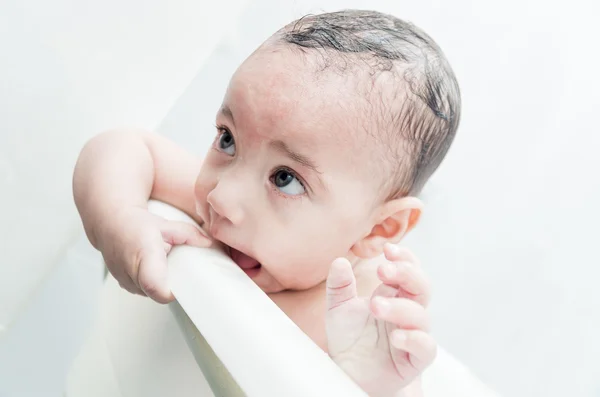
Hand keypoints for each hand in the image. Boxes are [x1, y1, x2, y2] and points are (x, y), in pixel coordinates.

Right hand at [97, 206, 211, 302]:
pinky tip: (153, 267)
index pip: (156, 287)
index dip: (173, 291)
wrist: (109, 223)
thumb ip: (190, 235)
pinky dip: (152, 282)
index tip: (185, 282)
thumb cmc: (136, 224)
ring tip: (163, 264)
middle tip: (177, 267)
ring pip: (152, 294)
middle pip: (159, 293)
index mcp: (144, 256)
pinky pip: (145, 291)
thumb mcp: (166, 225)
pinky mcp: (124, 286)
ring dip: (161, 282)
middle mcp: (131, 272)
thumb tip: (209, 243)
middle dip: (173, 283)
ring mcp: (126, 282)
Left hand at [326, 243, 434, 396]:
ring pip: (421, 316)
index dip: (405, 258)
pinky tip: (395, 336)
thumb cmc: (350, 337)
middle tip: (382, 270)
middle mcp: (408, 311)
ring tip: (375, 305)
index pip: (409, 270)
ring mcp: (413, 335)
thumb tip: (338, 261)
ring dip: (400, 307)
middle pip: (421, 287)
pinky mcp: (415, 360)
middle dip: (405, 274)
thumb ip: (339, 286)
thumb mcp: (338, 308)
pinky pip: (426, 347)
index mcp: (394, 294)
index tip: (387, 250)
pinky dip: (414, 339)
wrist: (348, 372)